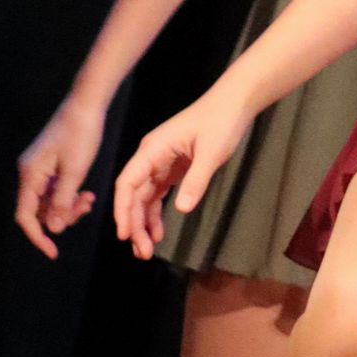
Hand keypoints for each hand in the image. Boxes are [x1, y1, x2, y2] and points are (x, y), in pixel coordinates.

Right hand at [14, 91, 107, 258]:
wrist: (86, 105)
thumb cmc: (81, 134)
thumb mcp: (75, 171)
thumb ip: (63, 201)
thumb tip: (54, 229)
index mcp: (30, 175)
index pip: (25, 215)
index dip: (37, 237)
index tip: (53, 252)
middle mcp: (29, 173)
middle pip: (38, 211)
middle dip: (61, 218)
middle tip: (85, 210)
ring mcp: (39, 170)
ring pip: (49, 203)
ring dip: (69, 207)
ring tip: (89, 200)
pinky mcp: (49, 166)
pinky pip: (56, 191)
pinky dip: (70, 197)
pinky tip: (87, 194)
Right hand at [112, 82, 253, 259]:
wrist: (233, 103)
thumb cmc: (221, 122)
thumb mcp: (211, 153)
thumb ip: (196, 181)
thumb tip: (182, 209)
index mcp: (152, 149)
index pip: (127, 183)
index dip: (123, 210)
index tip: (125, 234)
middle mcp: (151, 156)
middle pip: (133, 194)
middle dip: (134, 224)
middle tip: (141, 252)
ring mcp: (160, 162)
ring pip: (144, 197)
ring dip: (143, 223)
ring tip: (147, 250)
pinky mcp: (173, 168)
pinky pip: (158, 194)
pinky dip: (156, 213)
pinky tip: (158, 232)